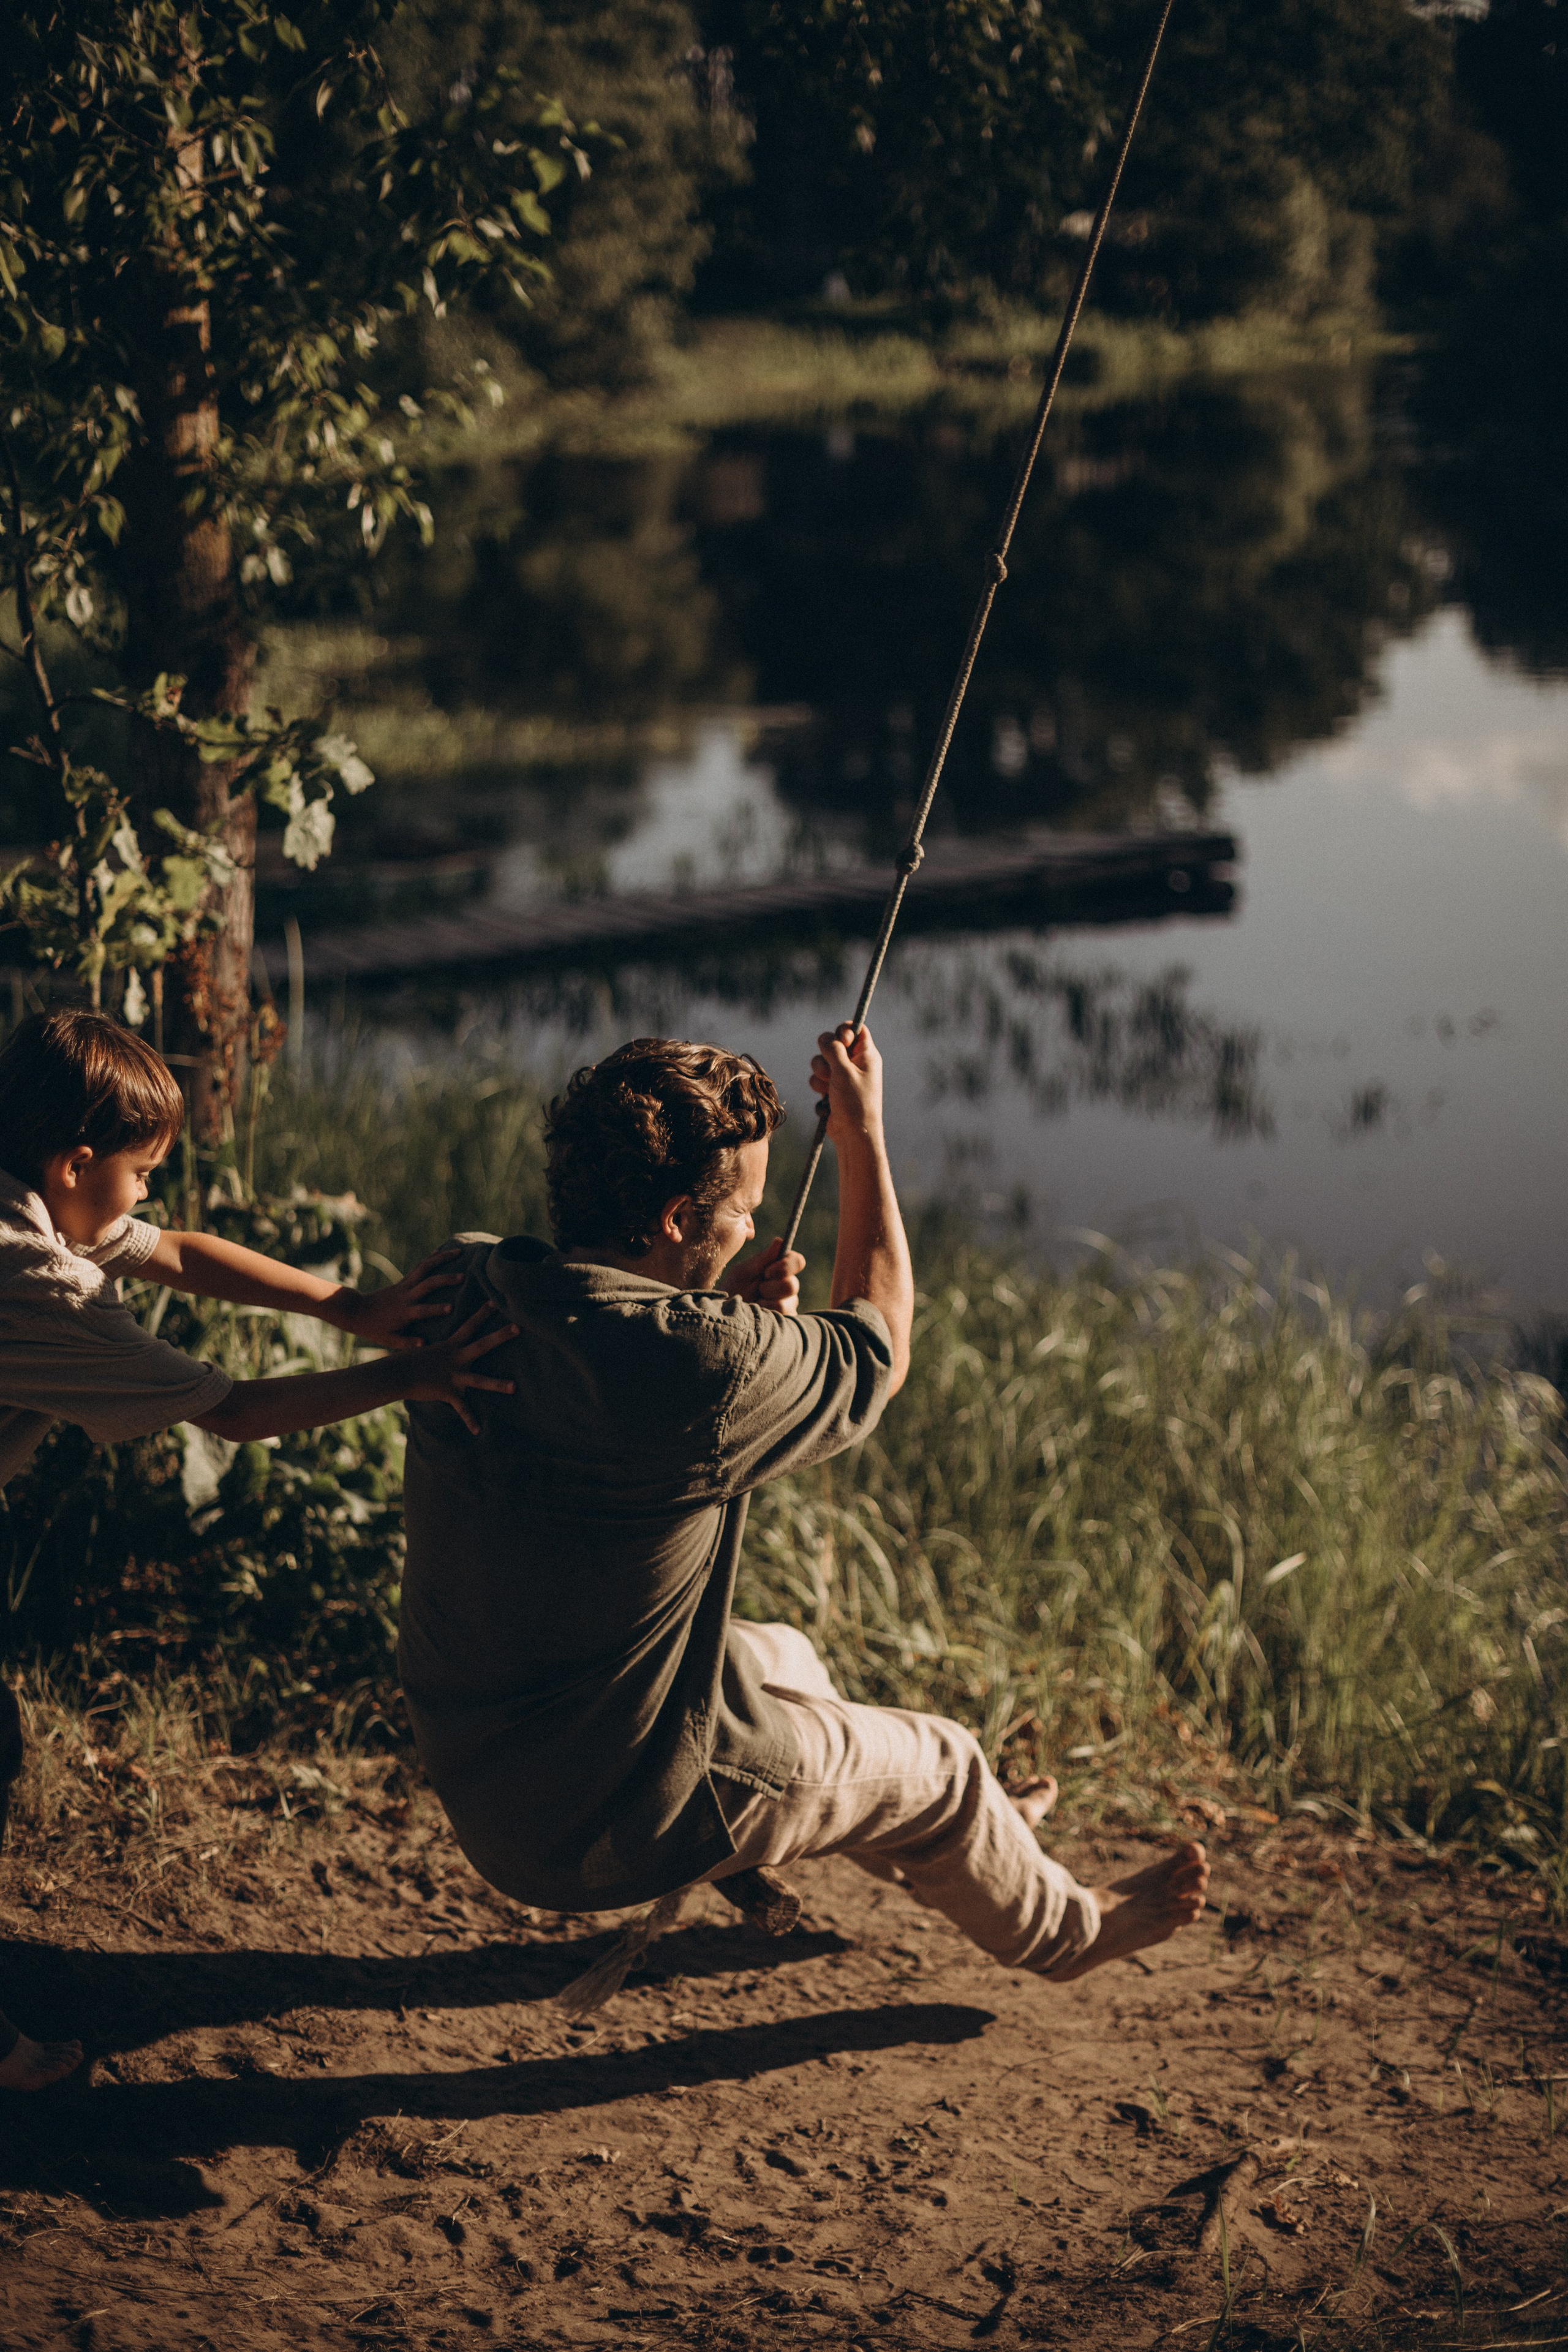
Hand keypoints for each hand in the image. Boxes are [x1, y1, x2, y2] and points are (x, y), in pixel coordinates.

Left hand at [335, 1247, 463, 1348]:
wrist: (357, 1311)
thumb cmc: (375, 1329)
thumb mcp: (388, 1340)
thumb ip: (407, 1343)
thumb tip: (425, 1344)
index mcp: (403, 1313)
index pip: (421, 1310)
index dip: (436, 1309)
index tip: (452, 1307)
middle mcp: (405, 1296)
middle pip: (426, 1284)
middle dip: (445, 1279)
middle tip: (463, 1276)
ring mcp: (404, 1285)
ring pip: (424, 1268)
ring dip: (442, 1259)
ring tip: (459, 1251)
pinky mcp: (403, 1281)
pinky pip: (419, 1267)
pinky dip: (431, 1258)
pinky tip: (443, 1251)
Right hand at [401, 1306, 517, 1433]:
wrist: (395, 1374)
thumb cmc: (407, 1362)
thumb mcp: (426, 1350)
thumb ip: (438, 1348)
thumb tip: (434, 1343)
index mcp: (450, 1346)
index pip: (469, 1325)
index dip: (482, 1313)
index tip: (496, 1302)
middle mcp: (455, 1358)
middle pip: (482, 1344)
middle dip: (500, 1336)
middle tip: (518, 1327)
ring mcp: (453, 1375)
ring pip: (479, 1379)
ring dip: (497, 1384)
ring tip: (514, 1387)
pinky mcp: (448, 1392)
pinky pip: (461, 1409)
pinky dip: (469, 1420)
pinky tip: (477, 1430)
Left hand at [723, 1237, 803, 1316]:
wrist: (723, 1316)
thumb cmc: (731, 1290)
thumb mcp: (742, 1273)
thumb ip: (761, 1259)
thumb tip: (779, 1241)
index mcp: (779, 1269)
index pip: (797, 1262)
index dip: (786, 1265)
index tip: (767, 1272)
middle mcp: (787, 1286)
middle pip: (792, 1284)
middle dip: (770, 1288)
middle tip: (757, 1290)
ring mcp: (788, 1305)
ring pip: (788, 1302)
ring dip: (766, 1302)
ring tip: (754, 1303)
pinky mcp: (786, 1321)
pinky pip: (784, 1317)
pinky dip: (767, 1314)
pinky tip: (758, 1314)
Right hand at [808, 1022, 884, 1146]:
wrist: (853, 1135)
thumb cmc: (855, 1102)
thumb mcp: (844, 1071)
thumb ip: (834, 1049)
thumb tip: (826, 1037)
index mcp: (866, 1056)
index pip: (855, 1030)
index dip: (844, 1031)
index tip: (841, 1041)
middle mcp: (855, 1064)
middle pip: (832, 1044)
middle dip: (825, 1057)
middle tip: (832, 1071)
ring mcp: (842, 1078)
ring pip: (820, 1063)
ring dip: (819, 1076)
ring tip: (828, 1090)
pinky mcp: (832, 1091)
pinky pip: (817, 1081)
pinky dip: (819, 1090)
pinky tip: (828, 1103)